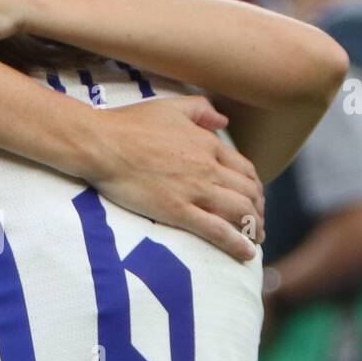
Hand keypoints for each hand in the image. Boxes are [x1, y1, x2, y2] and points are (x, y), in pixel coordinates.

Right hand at [81, 95, 265, 260]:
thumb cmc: (130, 124)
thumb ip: (201, 110)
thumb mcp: (171, 107)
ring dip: (253, 228)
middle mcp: (209, 168)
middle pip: (249, 193)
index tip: (254, 198)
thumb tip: (223, 120)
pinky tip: (246, 253)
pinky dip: (236, 243)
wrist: (103, 144)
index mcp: (208, 144)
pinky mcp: (178, 210)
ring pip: (239, 212)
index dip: (255, 187)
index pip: (245, 169)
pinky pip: (217, 230)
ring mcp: (195, 190)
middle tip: (257, 222)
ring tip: (256, 239)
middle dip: (258, 210)